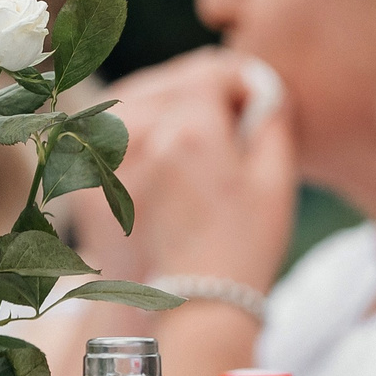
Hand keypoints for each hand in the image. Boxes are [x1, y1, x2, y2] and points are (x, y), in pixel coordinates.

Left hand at [92, 48, 297, 289]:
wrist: (200, 302)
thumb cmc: (248, 244)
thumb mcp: (276, 179)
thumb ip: (272, 119)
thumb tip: (262, 85)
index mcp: (191, 130)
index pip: (211, 73)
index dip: (238, 82)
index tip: (255, 102)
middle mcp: (146, 137)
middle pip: (174, 85)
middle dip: (205, 93)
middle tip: (233, 123)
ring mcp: (116, 159)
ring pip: (144, 105)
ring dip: (173, 110)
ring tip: (204, 141)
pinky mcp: (100, 179)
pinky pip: (121, 135)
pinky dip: (145, 135)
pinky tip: (174, 159)